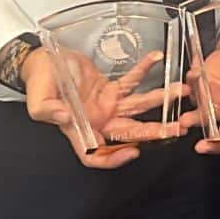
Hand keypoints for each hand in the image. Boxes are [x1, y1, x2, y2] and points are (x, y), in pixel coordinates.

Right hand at [23, 47, 188, 167]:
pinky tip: (156, 58)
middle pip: (129, 132)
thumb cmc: (39, 79)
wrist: (44, 60)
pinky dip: (144, 70)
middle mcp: (97, 121)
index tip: (135, 151)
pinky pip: (132, 81)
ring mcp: (107, 105)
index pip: (95, 156)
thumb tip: (64, 118)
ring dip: (160, 98)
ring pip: (138, 107)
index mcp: (78, 130)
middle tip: (177, 127)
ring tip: (181, 91)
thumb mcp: (38, 97)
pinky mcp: (112, 89)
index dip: (113, 159)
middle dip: (154, 131)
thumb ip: (47, 109)